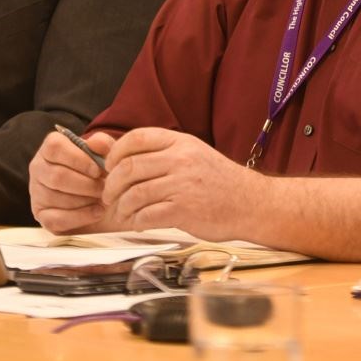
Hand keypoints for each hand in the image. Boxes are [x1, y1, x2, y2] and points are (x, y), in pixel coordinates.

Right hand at [29, 128, 114, 232]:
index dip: (79, 159)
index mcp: (50, 148)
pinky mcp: (42, 216)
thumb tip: (94, 143)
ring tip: (102, 199)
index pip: (55, 147)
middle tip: (104, 188)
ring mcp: (37, 193)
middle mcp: (38, 168)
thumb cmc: (99, 172)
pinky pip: (57, 219)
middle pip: (57, 176)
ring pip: (56, 197)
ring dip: (85, 200)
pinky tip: (97, 212)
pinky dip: (81, 217)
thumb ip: (103, 144)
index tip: (97, 170)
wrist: (101, 199)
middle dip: (86, 184)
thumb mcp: (105, 153)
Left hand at [102, 128, 263, 238]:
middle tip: (109, 196)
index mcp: (180, 142)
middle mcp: (181, 160)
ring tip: (122, 212)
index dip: (115, 153)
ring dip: (122, 206)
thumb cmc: (218, 182)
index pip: (136, 138)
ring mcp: (183, 185)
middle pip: (129, 167)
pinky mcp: (185, 210)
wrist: (252, 204)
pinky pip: (147, 215)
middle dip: (111, 185)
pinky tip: (137, 223)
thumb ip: (157, 153)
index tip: (110, 167)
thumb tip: (112, 152)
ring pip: (134, 193)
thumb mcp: (191, 156)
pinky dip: (136, 221)